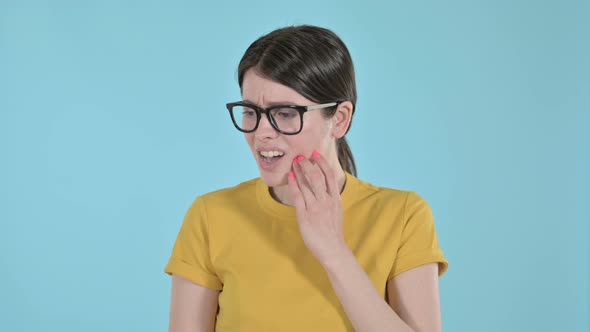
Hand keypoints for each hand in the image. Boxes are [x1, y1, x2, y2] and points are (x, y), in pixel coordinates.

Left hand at [287, 150, 349, 264]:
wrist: (332, 249)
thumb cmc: (333, 231)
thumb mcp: (337, 211)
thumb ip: (331, 198)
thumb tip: (326, 187)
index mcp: (335, 199)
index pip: (329, 175)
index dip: (322, 162)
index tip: (315, 153)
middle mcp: (326, 201)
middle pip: (316, 176)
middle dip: (308, 164)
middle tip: (300, 156)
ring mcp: (315, 208)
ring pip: (306, 184)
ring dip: (299, 171)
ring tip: (294, 163)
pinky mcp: (305, 216)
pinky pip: (298, 196)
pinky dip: (293, 184)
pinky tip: (290, 177)